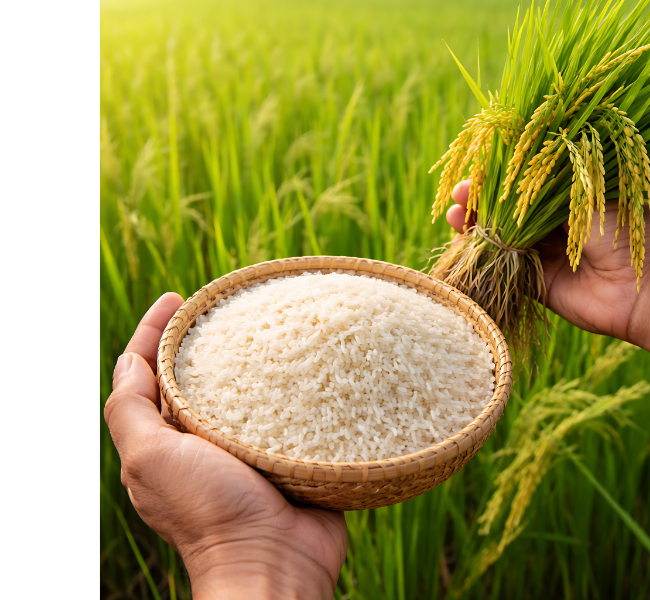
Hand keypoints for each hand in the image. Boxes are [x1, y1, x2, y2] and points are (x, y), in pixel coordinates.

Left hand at [104, 293, 347, 599]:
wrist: (274, 560)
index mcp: (166, 438)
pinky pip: (288, 409)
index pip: (150, 371)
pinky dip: (291, 385)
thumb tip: (128, 360)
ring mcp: (248, 446)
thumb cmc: (208, 512)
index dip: (155, 331)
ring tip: (266, 323)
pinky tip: (305, 363)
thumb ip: (129, 411)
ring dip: (251, 357)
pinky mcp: (289, 452)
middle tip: (223, 304)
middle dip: (202, 337)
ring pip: (244, 389)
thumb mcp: (150, 459)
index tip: (175, 297)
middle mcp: (202, 440)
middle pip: (196, 374)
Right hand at [449, 179, 649, 379]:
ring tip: (455, 219)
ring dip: (476, 230)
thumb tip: (506, 170)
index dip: (498, 180)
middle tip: (458, 198)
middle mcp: (555, 226)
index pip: (524, 184)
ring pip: (501, 239)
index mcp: (570, 198)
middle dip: (480, 204)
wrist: (649, 287)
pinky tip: (464, 246)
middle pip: (507, 212)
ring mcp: (545, 255)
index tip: (474, 173)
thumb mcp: (585, 195)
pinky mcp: (538, 285)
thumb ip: (545, 186)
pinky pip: (505, 269)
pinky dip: (484, 259)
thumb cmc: (627, 231)